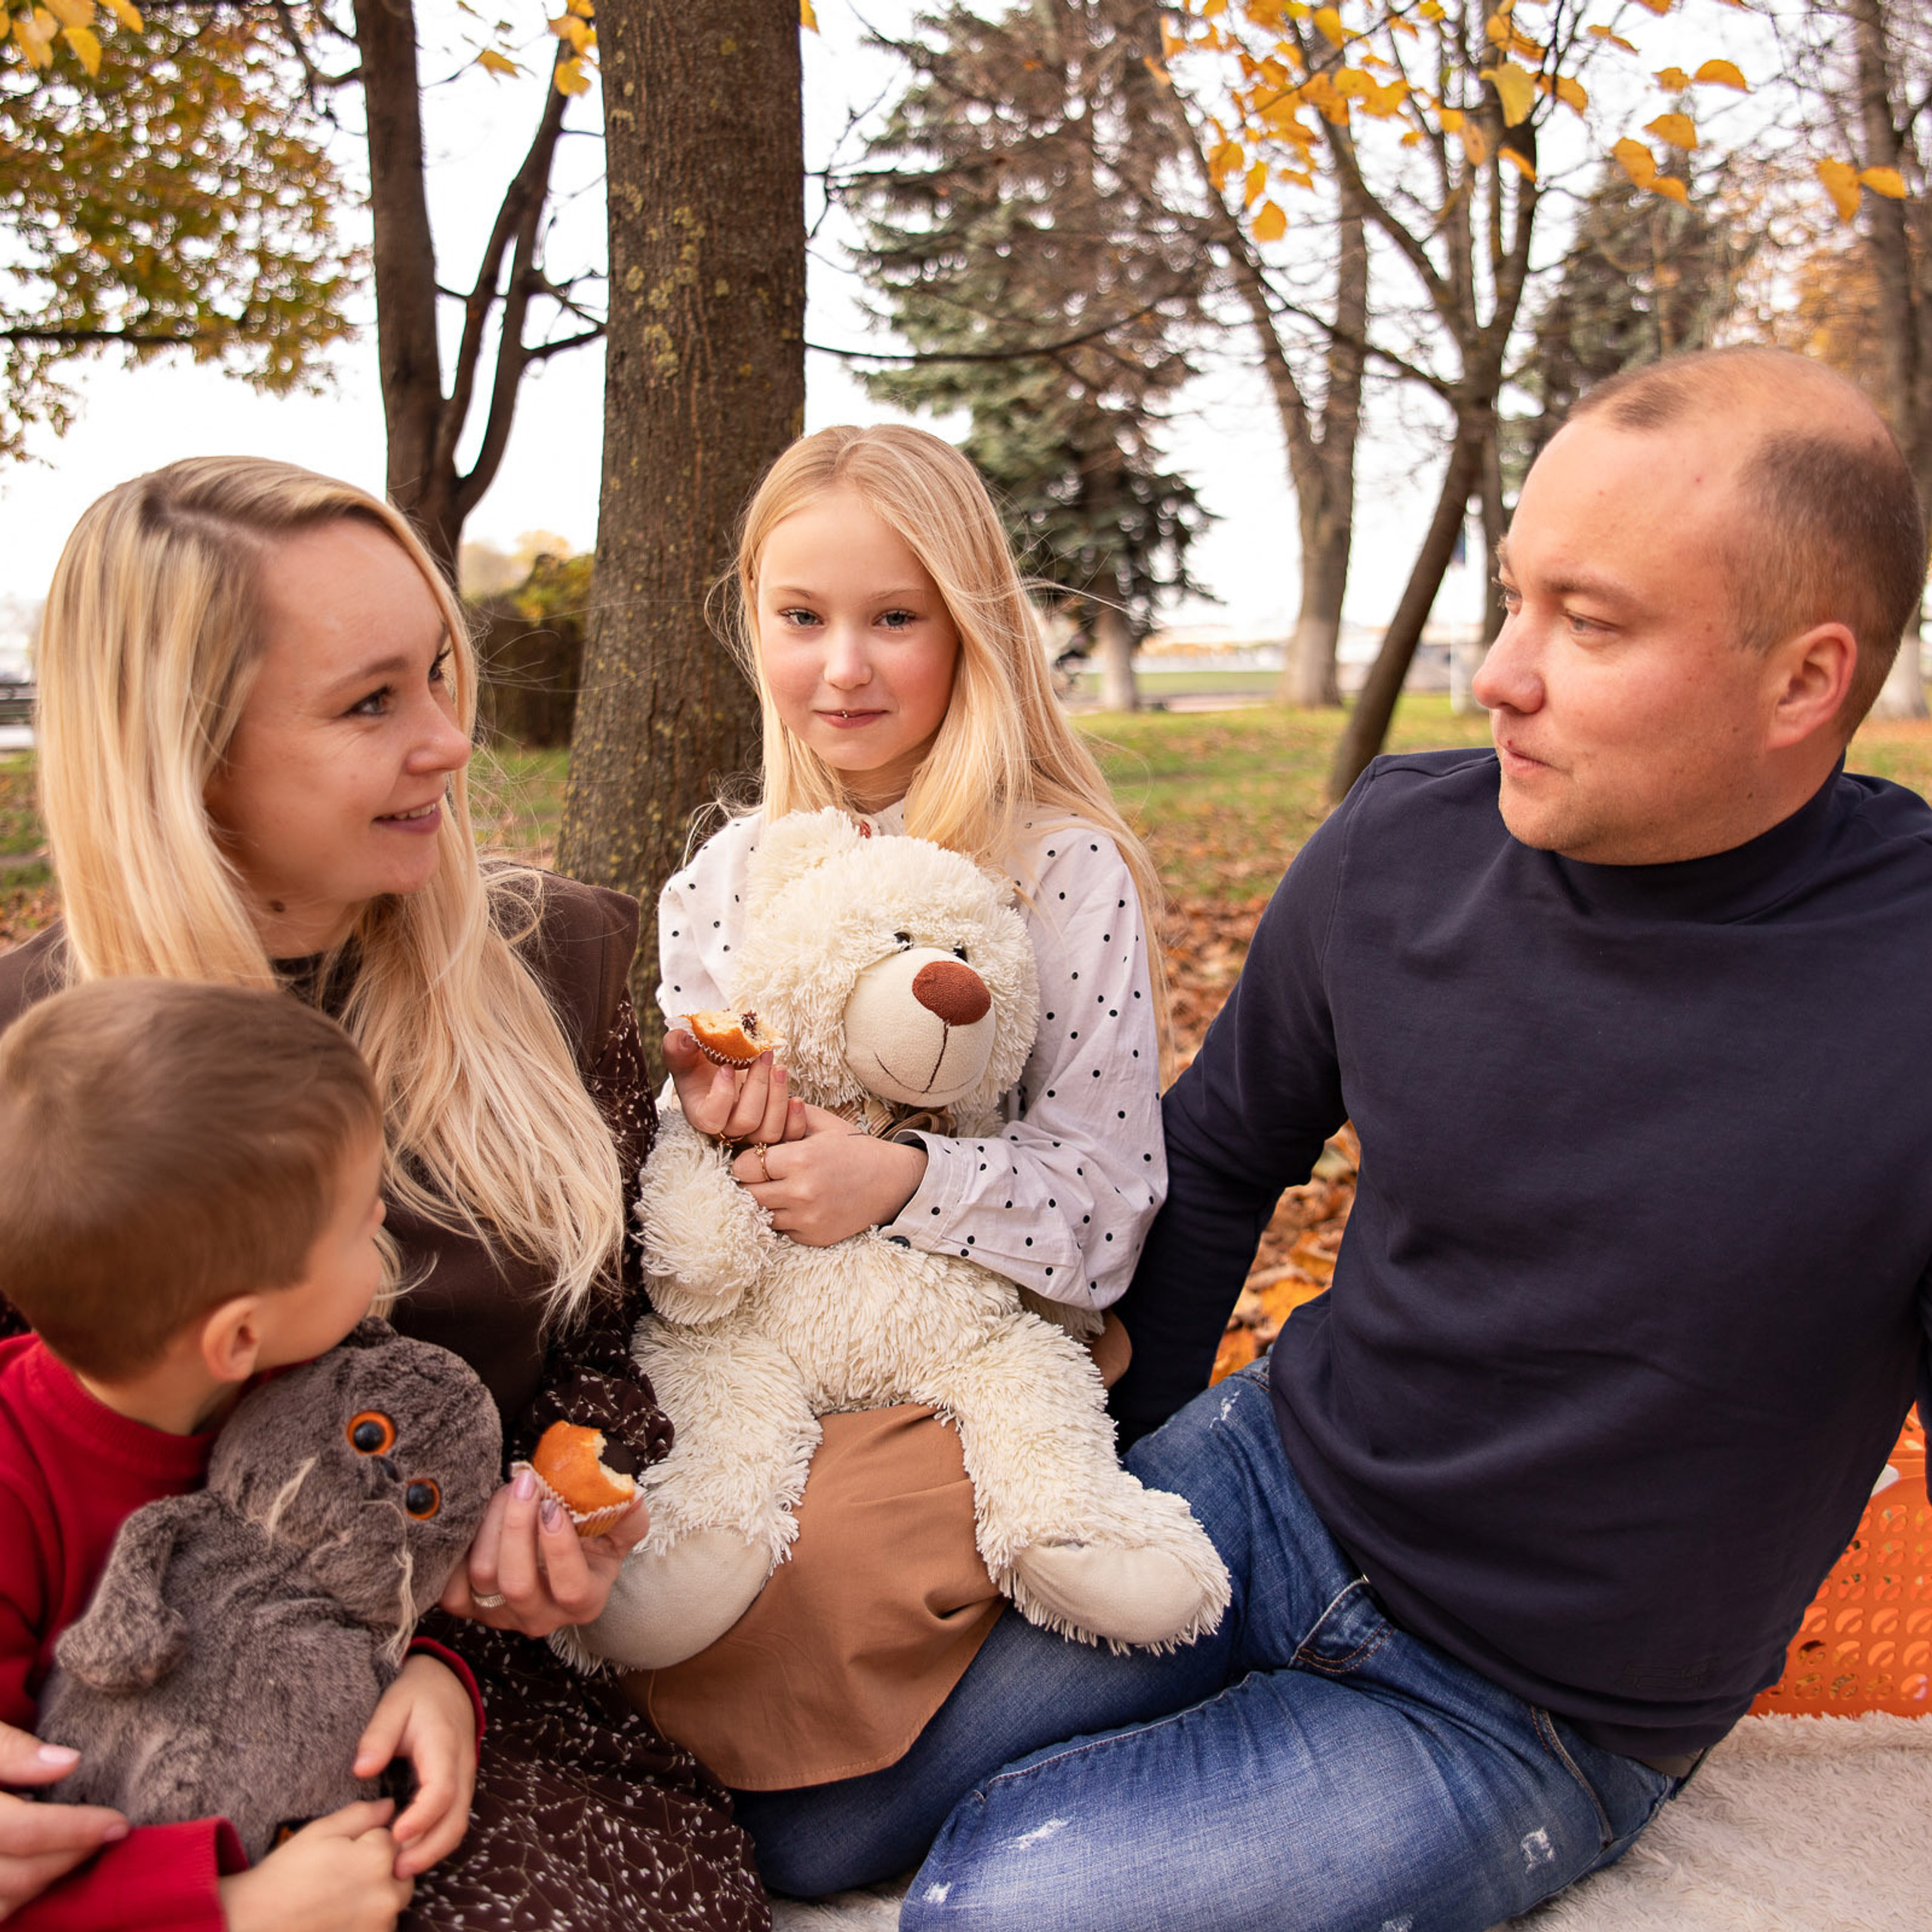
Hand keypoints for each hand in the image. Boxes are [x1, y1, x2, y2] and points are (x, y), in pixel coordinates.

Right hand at [0, 1722, 127, 1918]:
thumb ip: (13, 1750)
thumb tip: (69, 1762)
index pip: (22, 1831)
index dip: (74, 1829)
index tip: (118, 1823)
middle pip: (17, 1875)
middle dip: (70, 1856)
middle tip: (106, 1832)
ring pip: (6, 1900)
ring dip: (49, 1877)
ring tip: (79, 1846)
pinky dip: (22, 1895)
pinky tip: (45, 1865)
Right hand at [217, 1799, 410, 1931]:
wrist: (254, 1924)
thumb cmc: (286, 1875)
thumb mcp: (321, 1832)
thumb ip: (362, 1814)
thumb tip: (390, 1807)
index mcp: (378, 1858)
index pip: (393, 1837)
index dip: (368, 1840)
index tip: (343, 1851)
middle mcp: (387, 1894)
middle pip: (402, 1869)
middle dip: (381, 1867)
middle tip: (342, 1874)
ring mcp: (379, 1925)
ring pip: (394, 1899)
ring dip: (377, 1895)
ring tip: (337, 1896)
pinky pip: (381, 1925)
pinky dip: (367, 1919)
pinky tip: (338, 1915)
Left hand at [352, 1656, 475, 1878]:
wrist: (446, 1684)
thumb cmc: (418, 1695)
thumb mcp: (394, 1704)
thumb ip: (378, 1735)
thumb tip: (361, 1770)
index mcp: (445, 1746)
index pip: (442, 1790)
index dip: (421, 1818)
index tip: (394, 1836)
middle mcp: (462, 1768)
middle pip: (456, 1819)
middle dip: (429, 1850)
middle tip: (396, 1871)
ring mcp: (464, 1780)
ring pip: (457, 1824)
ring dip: (432, 1851)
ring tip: (399, 1870)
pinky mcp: (458, 1788)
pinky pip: (453, 1820)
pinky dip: (434, 1841)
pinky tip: (407, 1851)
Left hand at [440, 1473, 648, 1637]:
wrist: (556, 1555)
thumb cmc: (590, 1539)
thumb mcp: (620, 1528)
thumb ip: (628, 1514)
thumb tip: (628, 1495)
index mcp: (584, 1601)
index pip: (571, 1588)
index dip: (559, 1548)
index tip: (553, 1504)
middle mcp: (541, 1617)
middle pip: (518, 1584)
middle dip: (517, 1527)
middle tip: (524, 1483)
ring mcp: (501, 1615)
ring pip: (484, 1577)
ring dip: (492, 1524)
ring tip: (507, 1491)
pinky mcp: (469, 1607)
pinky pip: (451, 1587)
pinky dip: (459, 1551)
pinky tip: (478, 1518)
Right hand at [664, 1031, 803, 1147]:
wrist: (724, 1064)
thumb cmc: (702, 1060)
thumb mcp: (686, 1051)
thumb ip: (677, 1046)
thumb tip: (682, 1038)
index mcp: (701, 1113)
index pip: (710, 1119)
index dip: (722, 1095)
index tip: (728, 1067)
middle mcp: (726, 1128)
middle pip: (746, 1123)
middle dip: (758, 1087)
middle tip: (763, 1057)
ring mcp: (752, 1133)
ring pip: (769, 1132)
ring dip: (778, 1098)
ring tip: (779, 1068)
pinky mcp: (773, 1129)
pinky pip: (789, 1135)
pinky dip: (796, 1119)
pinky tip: (795, 1098)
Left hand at [732, 1101, 927, 1245]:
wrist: (892, 1182)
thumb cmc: (854, 1148)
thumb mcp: (823, 1123)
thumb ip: (785, 1117)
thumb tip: (752, 1118)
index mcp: (800, 1159)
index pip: (743, 1167)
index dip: (745, 1160)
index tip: (755, 1157)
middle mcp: (800, 1192)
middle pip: (746, 1194)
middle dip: (749, 1182)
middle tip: (760, 1174)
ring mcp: (806, 1219)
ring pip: (760, 1214)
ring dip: (764, 1202)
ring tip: (778, 1188)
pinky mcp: (812, 1237)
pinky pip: (780, 1229)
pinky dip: (783, 1217)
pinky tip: (797, 1204)